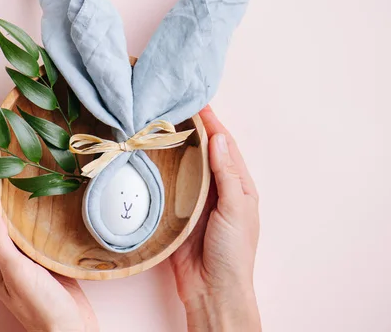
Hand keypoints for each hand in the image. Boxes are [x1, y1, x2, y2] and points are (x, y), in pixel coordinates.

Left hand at [0, 153, 98, 331]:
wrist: (70, 329)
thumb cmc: (42, 307)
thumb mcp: (17, 272)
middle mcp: (1, 253)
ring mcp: (21, 253)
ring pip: (11, 214)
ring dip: (9, 190)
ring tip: (13, 163)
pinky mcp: (40, 254)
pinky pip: (29, 224)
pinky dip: (29, 205)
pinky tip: (37, 192)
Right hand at [170, 106, 260, 330]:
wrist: (211, 289)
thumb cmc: (232, 252)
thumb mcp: (237, 209)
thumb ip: (227, 174)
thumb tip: (219, 138)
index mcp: (239, 186)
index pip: (225, 146)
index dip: (214, 123)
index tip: (199, 102)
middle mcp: (218, 189)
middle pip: (204, 152)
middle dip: (193, 129)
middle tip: (174, 108)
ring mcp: (196, 200)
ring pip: (185, 166)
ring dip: (176, 146)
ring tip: (160, 125)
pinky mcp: (177, 212)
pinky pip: (169, 185)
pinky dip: (163, 169)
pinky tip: (151, 157)